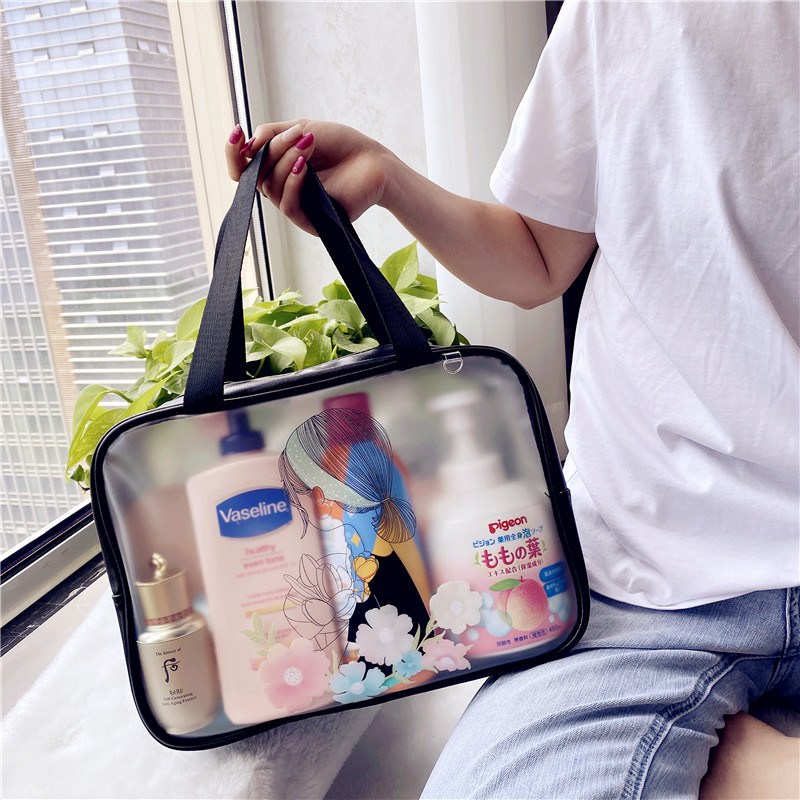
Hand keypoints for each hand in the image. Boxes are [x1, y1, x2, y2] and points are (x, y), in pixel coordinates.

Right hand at [225, 120, 391, 234]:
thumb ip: (271, 134)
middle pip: (256, 176)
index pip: (243, 168)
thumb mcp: (301, 129)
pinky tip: (304, 167)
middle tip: (298, 135)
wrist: (374, 162)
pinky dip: (293, 183)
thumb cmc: (341, 145)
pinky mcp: (310, 222)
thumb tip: (246, 146)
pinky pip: (288, 206)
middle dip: (273, 151)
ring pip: (271, 188)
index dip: (234, 154)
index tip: (236, 134)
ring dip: (286, 162)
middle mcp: (282, 190)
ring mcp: (296, 207)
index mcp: (277, 170)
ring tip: (308, 144)